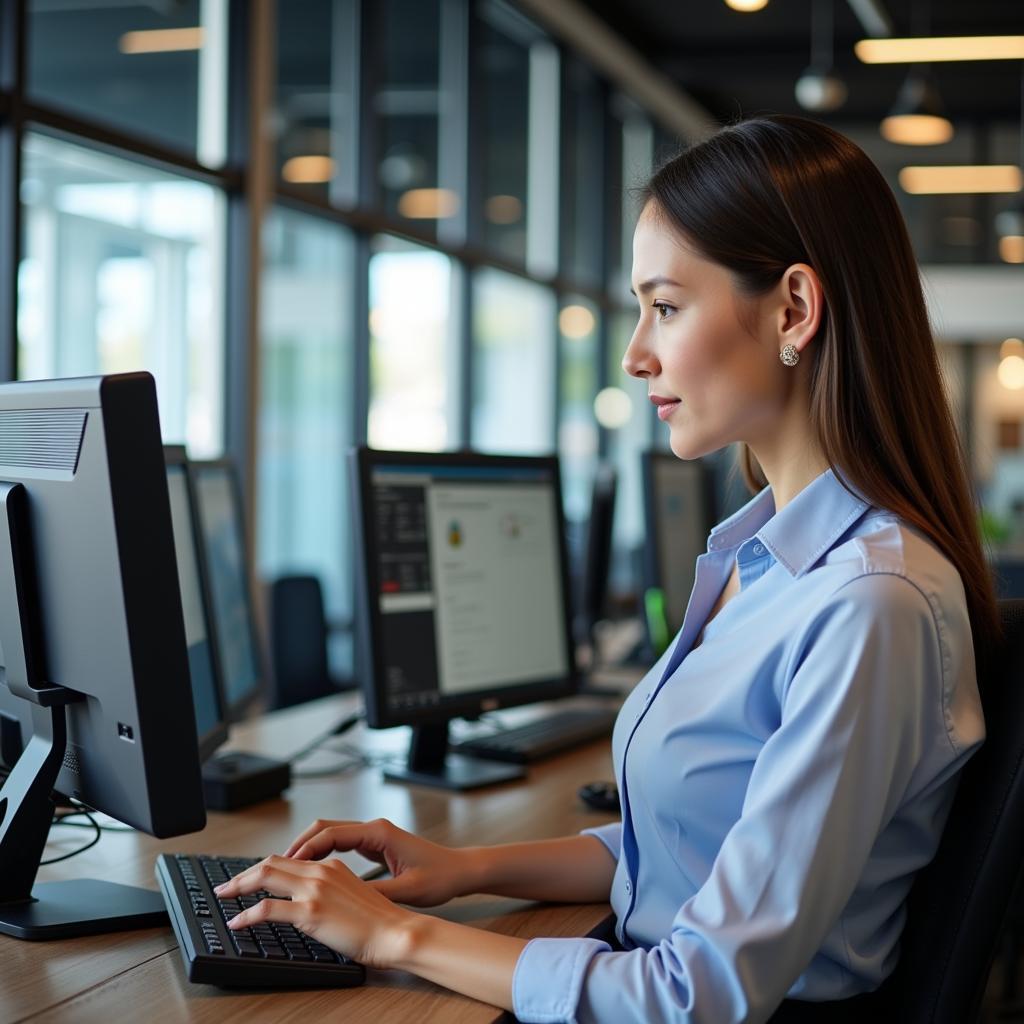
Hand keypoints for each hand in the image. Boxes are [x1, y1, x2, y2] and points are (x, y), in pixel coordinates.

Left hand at [213, 854, 414, 968]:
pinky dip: (247, 914)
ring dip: (239, 885)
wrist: (395, 932)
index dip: (263, 868)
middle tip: (227, 886)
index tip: (248, 879)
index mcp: (331, 866)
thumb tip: (308, 903)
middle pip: (271, 862)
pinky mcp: (311, 911)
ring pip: (265, 876)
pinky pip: (268, 909)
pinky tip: (238, 922)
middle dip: (244, 873)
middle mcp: (321, 872)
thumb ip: (330, 892)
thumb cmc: (380, 922)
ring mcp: (315, 890)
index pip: (288, 860)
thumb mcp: (353, 896)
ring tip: (224, 896)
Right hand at [284, 817, 477, 906]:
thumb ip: (374, 893)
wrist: (459, 871)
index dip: (304, 849)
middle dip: (298, 845)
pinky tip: (310, 872)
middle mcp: (373, 828)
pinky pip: (340, 844)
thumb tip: (342, 900)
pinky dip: (321, 854)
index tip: (284, 865)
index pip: (330, 834)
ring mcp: (373, 835)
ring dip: (308, 849)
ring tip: (285, 871)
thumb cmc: (439, 877)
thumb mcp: (406, 890)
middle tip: (274, 866)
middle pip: (324, 828)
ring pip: (330, 834)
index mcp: (378, 833)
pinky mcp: (375, 845)